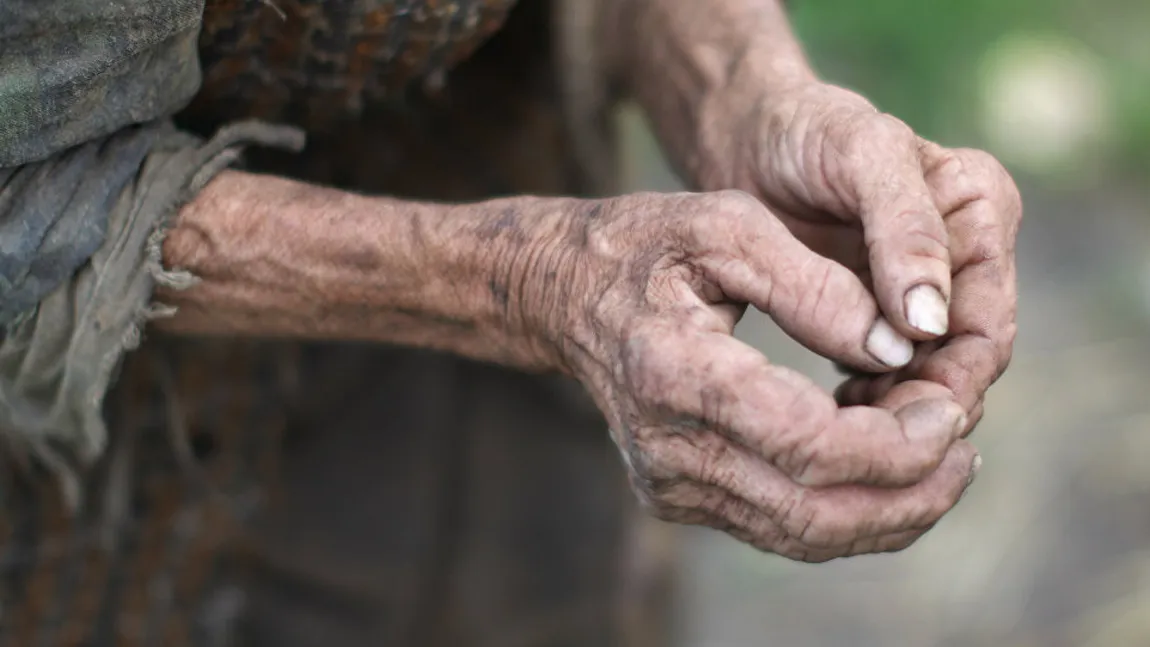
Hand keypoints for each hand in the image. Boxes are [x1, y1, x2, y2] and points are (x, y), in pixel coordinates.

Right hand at [538, 191, 980, 561]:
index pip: (806, 444)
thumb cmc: (647, 246)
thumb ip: (815, 285)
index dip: (896, 443)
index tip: (951, 406)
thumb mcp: (726, 225)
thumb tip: (900, 346)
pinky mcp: (680, 496)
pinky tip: (886, 463)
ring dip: (889, 510)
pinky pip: (783, 525)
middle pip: (813, 513)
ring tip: (942, 460)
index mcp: (674, 372)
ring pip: (804, 534)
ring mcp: (670, 483)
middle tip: (962, 448)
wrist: (565, 296)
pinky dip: (849, 507)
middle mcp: (667, 448)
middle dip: (909, 493)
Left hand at [701, 81, 1021, 428]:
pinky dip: (871, 401)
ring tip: (842, 428)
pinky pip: (892, 376)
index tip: (903, 418)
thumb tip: (932, 322)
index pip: (989, 322)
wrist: (753, 137)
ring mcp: (926, 290)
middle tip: (866, 440)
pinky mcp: (883, 313)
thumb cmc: (809, 131)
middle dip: (924, 407)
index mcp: (982, 211)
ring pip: (930, 379)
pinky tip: (833, 411)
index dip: (954, 378)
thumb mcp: (861, 155)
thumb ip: (903, 228)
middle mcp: (966, 256)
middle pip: (967, 363)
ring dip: (895, 412)